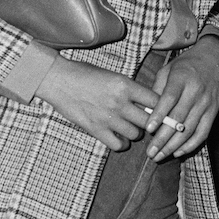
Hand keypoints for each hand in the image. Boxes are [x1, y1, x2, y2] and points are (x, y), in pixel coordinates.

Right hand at [34, 56, 158, 150]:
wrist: (58, 80)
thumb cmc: (84, 74)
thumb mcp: (112, 75)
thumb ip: (130, 89)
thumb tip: (149, 103)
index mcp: (125, 85)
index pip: (156, 101)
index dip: (161, 108)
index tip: (160, 111)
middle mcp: (119, 102)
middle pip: (149, 121)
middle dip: (150, 123)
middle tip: (146, 122)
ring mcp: (108, 118)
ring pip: (135, 134)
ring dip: (135, 132)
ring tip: (129, 127)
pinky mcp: (96, 130)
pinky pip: (118, 145)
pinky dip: (121, 144)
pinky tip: (118, 137)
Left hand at [143, 36, 218, 161]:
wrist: (215, 61)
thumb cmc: (186, 66)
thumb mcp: (168, 70)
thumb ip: (157, 89)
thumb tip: (145, 112)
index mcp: (182, 78)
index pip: (170, 99)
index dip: (159, 115)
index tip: (148, 129)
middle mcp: (196, 92)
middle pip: (178, 119)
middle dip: (163, 139)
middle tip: (150, 152)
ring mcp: (206, 104)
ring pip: (189, 130)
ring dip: (173, 146)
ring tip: (159, 156)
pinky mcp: (213, 113)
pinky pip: (203, 133)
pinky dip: (190, 145)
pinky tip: (177, 152)